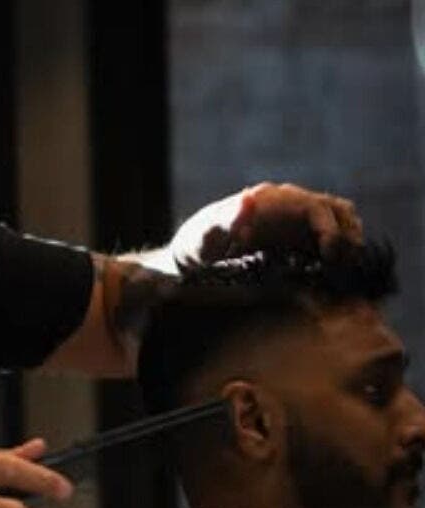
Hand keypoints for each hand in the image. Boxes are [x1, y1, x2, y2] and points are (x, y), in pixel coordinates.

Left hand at [170, 182, 362, 265]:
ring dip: (348, 242)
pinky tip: (333, 275)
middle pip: (337, 210)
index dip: (330, 229)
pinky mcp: (296, 238)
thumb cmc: (199, 243)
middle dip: (347, 235)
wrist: (195, 254)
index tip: (329, 255)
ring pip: (339, 221)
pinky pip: (328, 239)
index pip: (316, 207)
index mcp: (272, 199)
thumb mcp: (208, 234)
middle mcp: (289, 205)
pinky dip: (337, 253)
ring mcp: (294, 221)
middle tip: (343, 267)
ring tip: (342, 271)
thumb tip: (248, 198)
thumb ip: (228, 218)